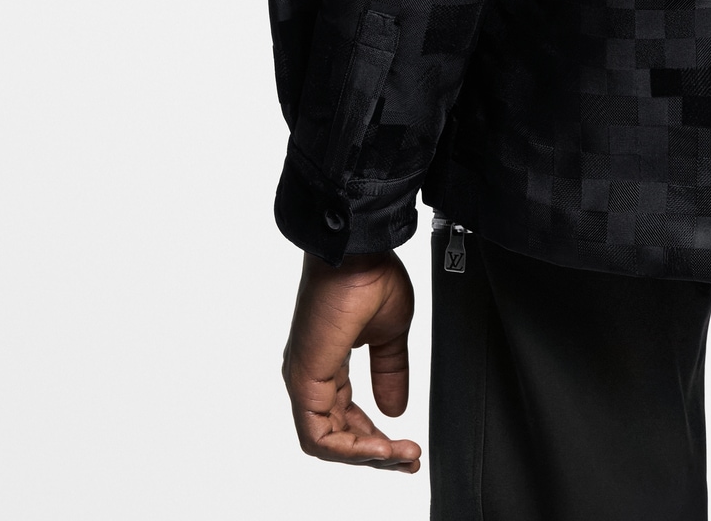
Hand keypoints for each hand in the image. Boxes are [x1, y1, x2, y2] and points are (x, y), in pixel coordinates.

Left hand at [282, 249, 420, 470]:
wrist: (359, 250)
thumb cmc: (369, 274)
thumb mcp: (390, 333)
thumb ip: (390, 372)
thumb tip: (394, 409)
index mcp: (328, 362)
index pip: (345, 416)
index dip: (374, 438)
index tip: (404, 448)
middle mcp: (311, 374)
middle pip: (335, 434)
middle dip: (374, 454)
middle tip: (406, 460)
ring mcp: (304, 378)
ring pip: (325, 440)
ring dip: (365, 455)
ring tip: (399, 455)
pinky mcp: (304, 380)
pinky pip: (318, 434)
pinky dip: (350, 448)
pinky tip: (380, 447)